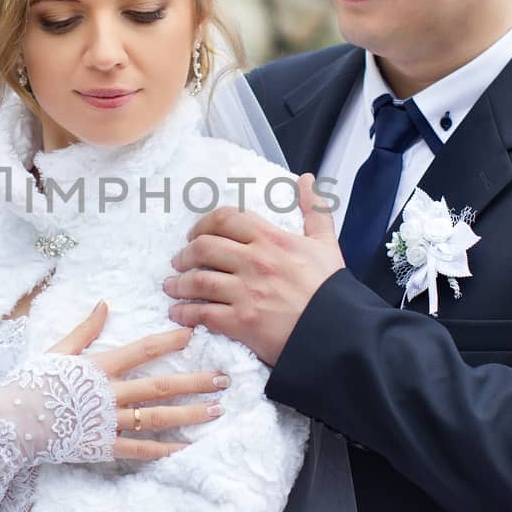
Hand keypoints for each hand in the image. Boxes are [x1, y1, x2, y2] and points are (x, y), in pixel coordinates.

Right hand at [45, 301, 224, 460]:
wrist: (8, 426)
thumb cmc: (29, 385)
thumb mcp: (56, 351)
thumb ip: (84, 331)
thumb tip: (105, 305)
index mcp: (98, 368)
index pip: (142, 350)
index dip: (170, 341)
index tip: (194, 334)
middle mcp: (108, 395)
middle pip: (160, 387)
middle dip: (195, 382)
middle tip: (224, 379)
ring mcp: (107, 423)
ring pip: (157, 419)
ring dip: (190, 415)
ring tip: (217, 411)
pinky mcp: (102, 448)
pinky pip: (139, 450)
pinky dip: (163, 450)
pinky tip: (187, 447)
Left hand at [163, 173, 342, 365]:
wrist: (339, 332)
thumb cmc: (332, 290)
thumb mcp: (326, 243)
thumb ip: (315, 209)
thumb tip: (308, 179)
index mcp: (271, 239)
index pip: (225, 219)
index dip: (202, 224)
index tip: (194, 234)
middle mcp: (254, 261)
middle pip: (203, 247)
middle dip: (185, 254)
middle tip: (179, 261)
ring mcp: (245, 292)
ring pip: (198, 280)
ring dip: (179, 283)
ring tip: (172, 286)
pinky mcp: (241, 322)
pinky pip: (203, 313)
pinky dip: (185, 313)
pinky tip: (178, 313)